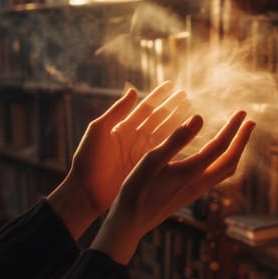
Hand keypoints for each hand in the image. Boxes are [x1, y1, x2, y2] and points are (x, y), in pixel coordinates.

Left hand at [47, 81, 190, 237]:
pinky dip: (176, 146)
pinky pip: (165, 154)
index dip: (159, 96)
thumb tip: (133, 91)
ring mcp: (141, 154)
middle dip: (172, 107)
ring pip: (164, 134)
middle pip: (158, 119)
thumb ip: (116, 112)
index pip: (145, 108)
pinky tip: (188, 140)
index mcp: (122, 128)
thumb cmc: (87, 162)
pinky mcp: (146, 169)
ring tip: (192, 112)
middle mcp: (134, 139)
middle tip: (187, 96)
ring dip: (178, 123)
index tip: (171, 84)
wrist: (85, 194)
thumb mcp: (99, 132)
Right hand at [91, 111, 254, 263]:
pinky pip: (216, 178)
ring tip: (238, 138)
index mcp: (191, 171)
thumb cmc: (136, 189)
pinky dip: (223, 162)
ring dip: (235, 152)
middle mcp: (198, 183)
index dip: (233, 128)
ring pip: (225, 172)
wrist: (130, 223)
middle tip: (250, 123)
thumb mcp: (152, 159)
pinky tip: (215, 158)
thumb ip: (176, 139)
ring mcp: (195, 192)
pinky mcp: (189, 197)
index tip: (242, 113)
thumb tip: (199, 118)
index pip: (220, 146)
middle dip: (242, 140)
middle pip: (230, 160)